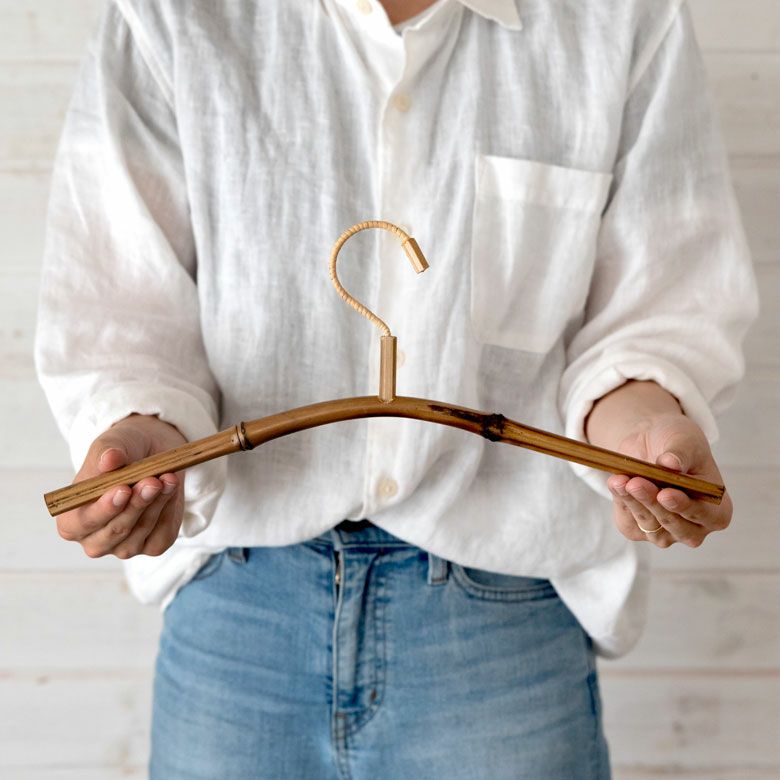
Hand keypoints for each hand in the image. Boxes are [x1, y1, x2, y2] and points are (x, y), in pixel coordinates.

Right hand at [56, 414, 186, 558]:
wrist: (149, 455)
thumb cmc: (121, 454)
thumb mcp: (112, 444)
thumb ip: (108, 452)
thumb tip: (109, 459)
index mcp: (72, 521)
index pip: (83, 522)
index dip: (104, 508)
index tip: (123, 489)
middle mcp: (95, 540)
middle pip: (116, 530)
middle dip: (137, 504)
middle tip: (153, 481)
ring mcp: (124, 547)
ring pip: (141, 531)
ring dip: (157, 503)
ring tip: (167, 478)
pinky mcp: (152, 546)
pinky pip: (162, 535)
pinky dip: (169, 511)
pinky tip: (171, 488)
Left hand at [606, 412, 732, 547]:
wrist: (650, 443)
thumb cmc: (677, 444)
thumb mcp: (684, 440)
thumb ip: (680, 453)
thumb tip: (670, 463)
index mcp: (717, 509)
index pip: (706, 516)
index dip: (685, 507)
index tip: (666, 494)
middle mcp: (694, 527)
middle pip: (674, 525)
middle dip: (652, 503)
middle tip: (635, 483)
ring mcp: (666, 532)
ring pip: (649, 526)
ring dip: (632, 503)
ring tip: (619, 479)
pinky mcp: (639, 530)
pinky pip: (629, 524)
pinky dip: (621, 502)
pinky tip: (616, 483)